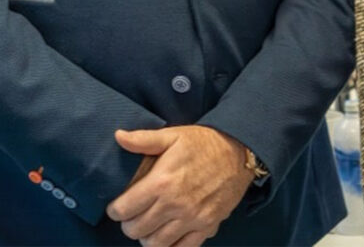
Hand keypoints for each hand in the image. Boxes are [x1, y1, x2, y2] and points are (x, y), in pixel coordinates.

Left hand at [107, 126, 253, 246]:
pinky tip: (168, 236)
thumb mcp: (174, 135)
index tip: (120, 204)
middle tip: (135, 214)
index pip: (123, 210)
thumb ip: (144, 140)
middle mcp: (174, 205)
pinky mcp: (207, 226)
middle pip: (135, 230)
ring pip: (154, 244)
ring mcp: (192, 218)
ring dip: (147, 237)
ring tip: (150, 225)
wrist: (241, 149)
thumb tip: (118, 136)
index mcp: (162, 182)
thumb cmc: (204, 142)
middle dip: (130, 224)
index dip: (116, 209)